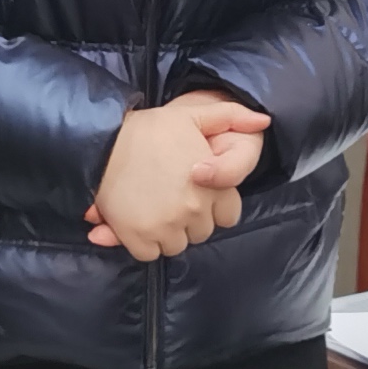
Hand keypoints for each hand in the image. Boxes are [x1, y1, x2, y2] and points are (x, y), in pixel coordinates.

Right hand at [88, 91, 271, 260]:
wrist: (103, 141)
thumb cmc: (149, 128)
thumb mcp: (194, 114)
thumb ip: (231, 116)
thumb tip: (264, 120)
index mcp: (213, 184)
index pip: (227, 216)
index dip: (212, 206)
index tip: (194, 193)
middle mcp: (194, 209)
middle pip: (201, 232)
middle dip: (189, 220)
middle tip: (169, 198)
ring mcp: (166, 225)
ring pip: (177, 245)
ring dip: (167, 233)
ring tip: (153, 208)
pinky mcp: (138, 236)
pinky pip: (149, 254)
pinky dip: (144, 243)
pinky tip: (137, 221)